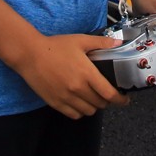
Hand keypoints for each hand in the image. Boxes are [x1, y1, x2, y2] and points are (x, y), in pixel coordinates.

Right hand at [14, 33, 128, 118]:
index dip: (120, 99)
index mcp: (86, 74)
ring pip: (87, 112)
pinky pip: (73, 115)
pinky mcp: (55, 103)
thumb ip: (101, 43)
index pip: (108, 94)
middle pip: (100, 104)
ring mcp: (66, 98)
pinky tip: (80, 102)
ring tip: (93, 98)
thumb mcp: (80, 40)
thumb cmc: (55, 46)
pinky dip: (80, 111)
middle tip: (107, 94)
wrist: (30, 54)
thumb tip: (118, 43)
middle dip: (107, 101)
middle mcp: (77, 89)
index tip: (125, 99)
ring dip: (94, 106)